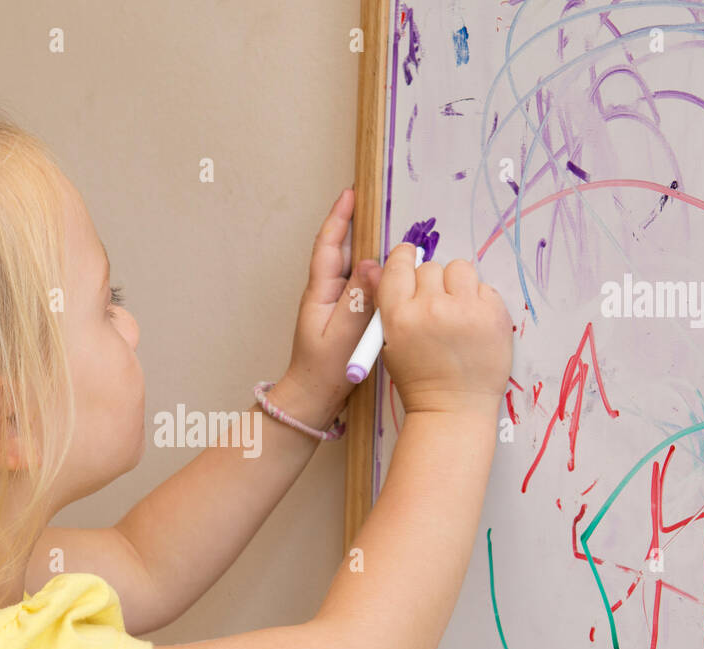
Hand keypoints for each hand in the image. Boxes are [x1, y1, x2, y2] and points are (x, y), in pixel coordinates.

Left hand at [281, 187, 381, 428]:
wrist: (314, 398)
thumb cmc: (325, 370)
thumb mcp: (343, 333)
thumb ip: (358, 299)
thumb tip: (372, 263)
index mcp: (320, 292)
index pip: (329, 245)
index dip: (339, 218)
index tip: (350, 193)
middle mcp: (326, 293)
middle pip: (342, 251)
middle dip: (356, 225)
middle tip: (374, 203)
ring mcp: (336, 305)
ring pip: (354, 269)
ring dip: (369, 249)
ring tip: (389, 231)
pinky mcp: (346, 317)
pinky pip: (362, 287)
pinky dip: (374, 274)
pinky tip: (390, 273)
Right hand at [376, 246, 512, 416]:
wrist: (453, 408)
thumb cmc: (420, 379)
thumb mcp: (391, 343)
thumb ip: (391, 305)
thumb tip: (389, 265)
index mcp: (399, 316)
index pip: (399, 265)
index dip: (404, 258)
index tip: (409, 256)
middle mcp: (431, 308)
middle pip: (431, 267)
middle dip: (433, 282)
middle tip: (436, 304)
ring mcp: (465, 311)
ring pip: (460, 269)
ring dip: (458, 285)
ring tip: (458, 310)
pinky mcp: (493, 315)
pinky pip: (485, 287)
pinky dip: (479, 301)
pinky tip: (473, 324)